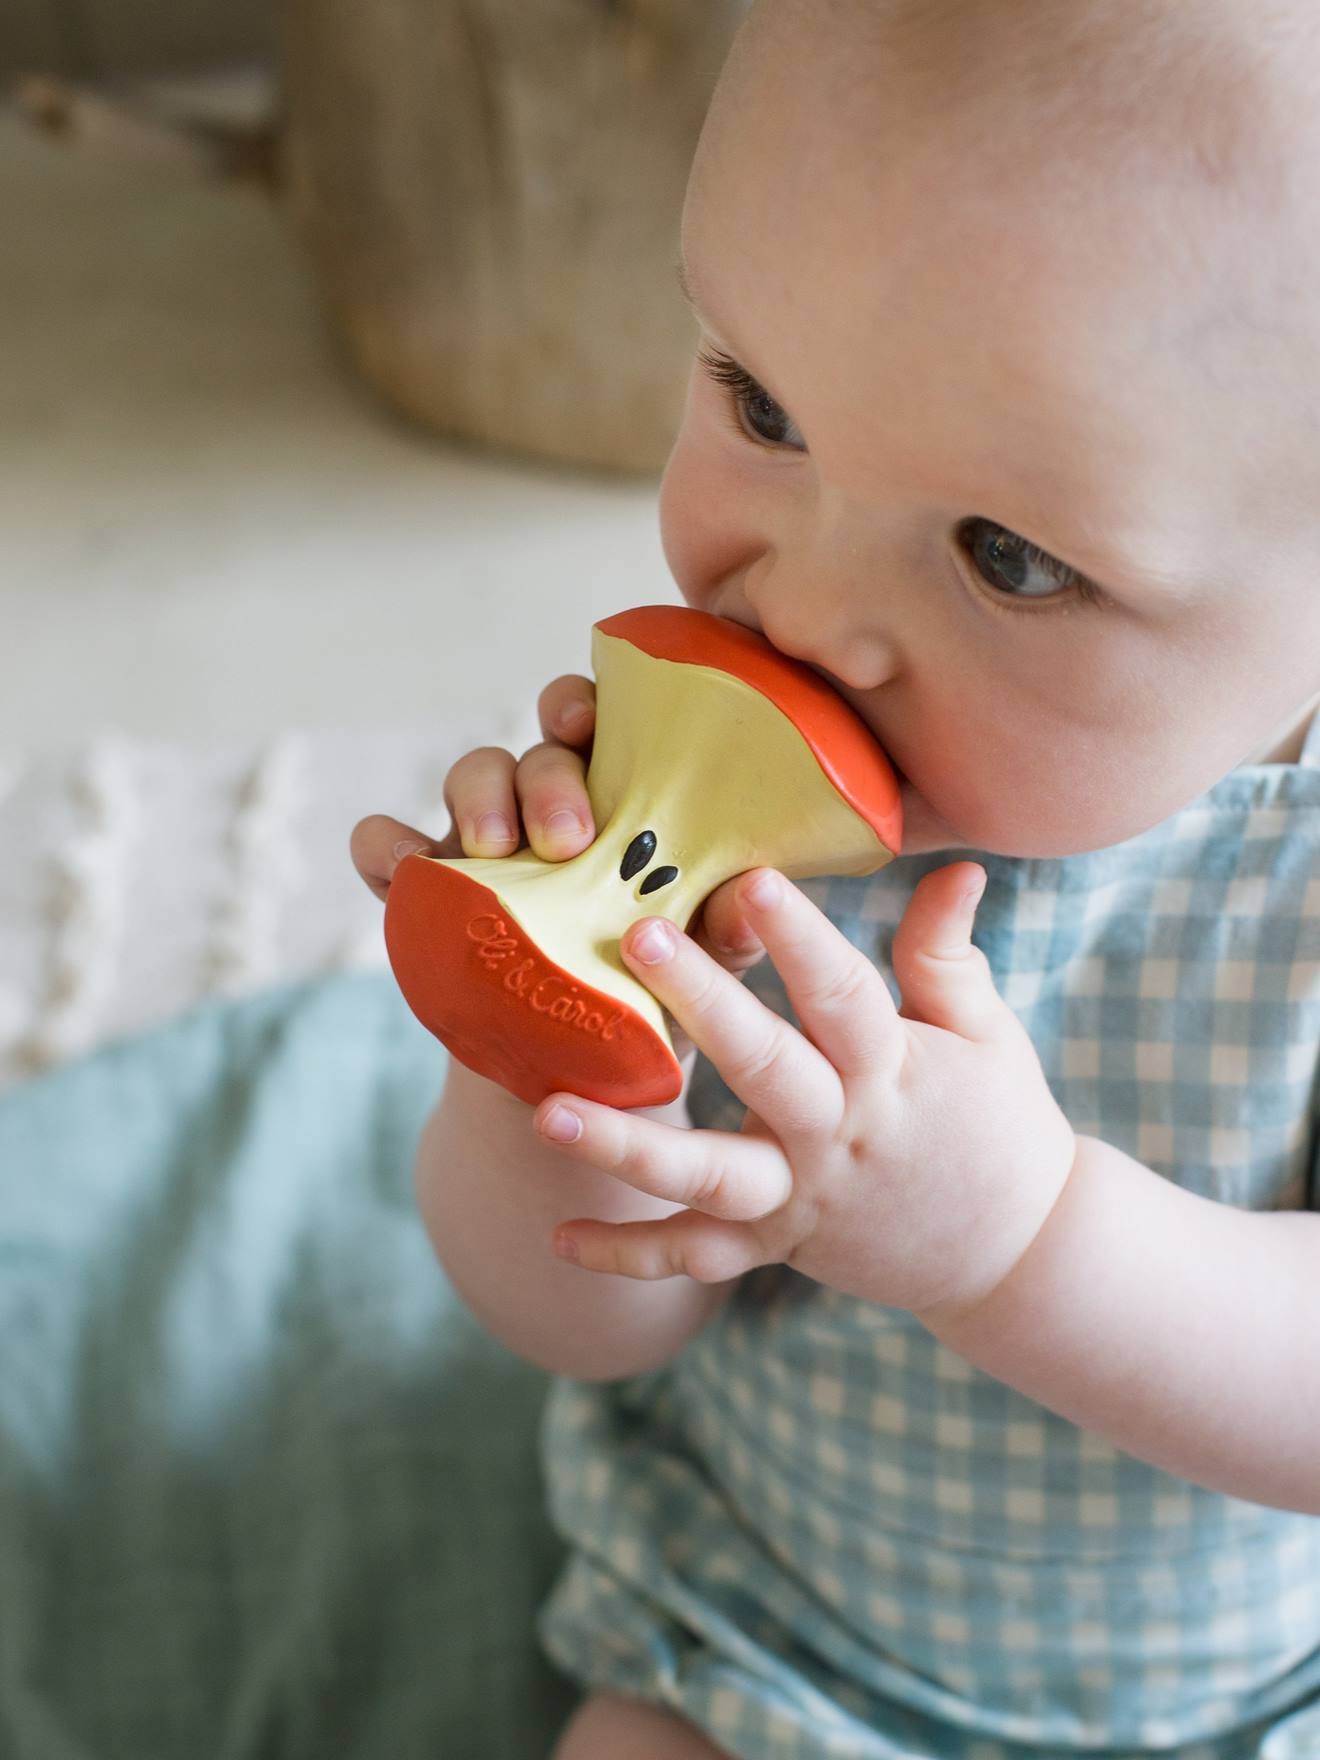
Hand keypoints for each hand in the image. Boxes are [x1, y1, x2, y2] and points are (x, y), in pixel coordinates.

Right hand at [349, 673, 768, 1064]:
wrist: (582, 1079)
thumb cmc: (655, 997)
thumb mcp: (702, 968)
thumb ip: (727, 930)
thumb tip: (747, 895)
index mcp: (622, 800)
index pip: (602, 724)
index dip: (585, 706)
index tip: (587, 725)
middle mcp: (549, 807)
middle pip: (539, 751)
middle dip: (547, 779)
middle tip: (567, 839)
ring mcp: (483, 845)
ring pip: (470, 776)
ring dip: (480, 799)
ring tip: (495, 851)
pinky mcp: (428, 892)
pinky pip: (386, 846)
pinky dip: (387, 845)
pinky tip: (409, 867)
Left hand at [534, 862, 1077, 1322]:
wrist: (1015, 1255)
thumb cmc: (999, 1123)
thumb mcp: (985, 1032)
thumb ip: (947, 952)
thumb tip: (957, 863)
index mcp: (892, 1072)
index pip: (844, 997)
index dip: (802, 940)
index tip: (754, 881)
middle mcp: (838, 1136)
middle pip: (765, 1069)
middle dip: (704, 1005)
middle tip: (636, 938)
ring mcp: (800, 1199)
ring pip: (710, 1179)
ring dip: (628, 1149)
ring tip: (547, 1115)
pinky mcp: (774, 1247)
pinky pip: (694, 1257)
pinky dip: (627, 1254)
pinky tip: (559, 1239)